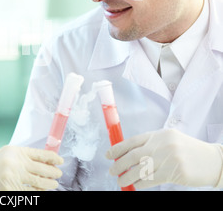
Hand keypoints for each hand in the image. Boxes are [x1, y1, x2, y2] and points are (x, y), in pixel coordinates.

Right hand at [0, 146, 63, 190]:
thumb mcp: (6, 155)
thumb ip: (23, 157)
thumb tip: (45, 162)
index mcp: (15, 151)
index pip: (40, 154)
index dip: (53, 158)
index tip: (60, 161)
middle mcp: (16, 162)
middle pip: (42, 168)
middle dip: (53, 172)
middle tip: (58, 174)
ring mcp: (13, 177)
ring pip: (39, 182)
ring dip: (49, 184)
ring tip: (53, 184)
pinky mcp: (11, 190)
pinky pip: (30, 193)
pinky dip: (37, 193)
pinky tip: (41, 191)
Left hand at [106, 129, 222, 188]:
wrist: (212, 160)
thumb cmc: (186, 150)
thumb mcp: (168, 140)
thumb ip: (149, 144)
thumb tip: (125, 154)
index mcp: (158, 134)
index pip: (132, 141)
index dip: (117, 149)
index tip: (107, 156)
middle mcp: (162, 144)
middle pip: (133, 156)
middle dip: (119, 165)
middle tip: (112, 171)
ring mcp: (169, 158)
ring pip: (141, 170)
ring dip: (127, 177)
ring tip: (120, 181)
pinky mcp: (176, 172)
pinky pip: (152, 180)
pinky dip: (141, 184)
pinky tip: (135, 186)